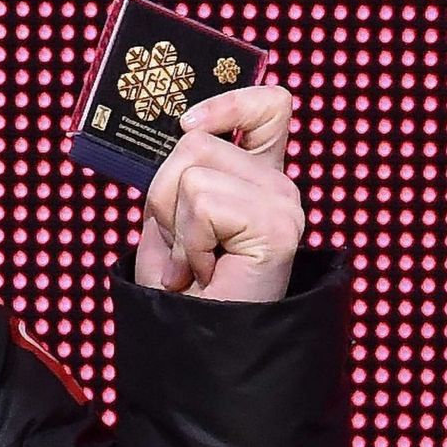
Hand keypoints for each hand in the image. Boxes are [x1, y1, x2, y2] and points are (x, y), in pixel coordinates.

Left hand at [133, 84, 305, 302]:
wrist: (196, 345)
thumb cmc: (181, 290)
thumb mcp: (170, 217)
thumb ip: (178, 173)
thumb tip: (172, 131)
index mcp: (257, 177)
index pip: (268, 107)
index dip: (230, 101)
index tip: (190, 124)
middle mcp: (278, 186)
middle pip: (194, 140)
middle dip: (162, 194)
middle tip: (183, 245)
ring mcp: (284, 204)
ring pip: (189, 169)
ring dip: (173, 223)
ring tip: (195, 262)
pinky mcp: (279, 226)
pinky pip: (202, 202)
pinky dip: (188, 242)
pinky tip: (206, 272)